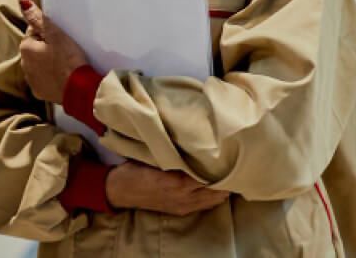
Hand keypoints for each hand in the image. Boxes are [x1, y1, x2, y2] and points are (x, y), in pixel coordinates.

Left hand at [18, 0, 89, 104]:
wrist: (80, 90)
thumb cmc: (68, 60)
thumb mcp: (55, 34)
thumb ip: (37, 18)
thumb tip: (23, 2)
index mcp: (26, 48)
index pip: (33, 32)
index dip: (47, 33)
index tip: (60, 38)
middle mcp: (24, 65)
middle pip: (35, 49)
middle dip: (46, 48)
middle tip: (64, 50)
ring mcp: (31, 80)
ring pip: (38, 65)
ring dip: (47, 62)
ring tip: (65, 63)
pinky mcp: (40, 92)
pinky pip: (43, 80)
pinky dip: (50, 77)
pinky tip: (63, 75)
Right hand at [105, 161, 229, 215]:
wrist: (119, 190)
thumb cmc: (135, 169)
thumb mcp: (154, 156)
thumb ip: (175, 154)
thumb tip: (195, 144)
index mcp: (178, 182)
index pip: (209, 177)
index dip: (221, 168)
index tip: (230, 156)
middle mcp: (184, 196)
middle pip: (216, 192)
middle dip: (226, 180)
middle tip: (236, 165)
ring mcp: (183, 206)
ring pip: (212, 201)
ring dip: (222, 190)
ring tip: (230, 176)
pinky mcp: (180, 210)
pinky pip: (204, 206)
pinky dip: (213, 197)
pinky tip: (217, 189)